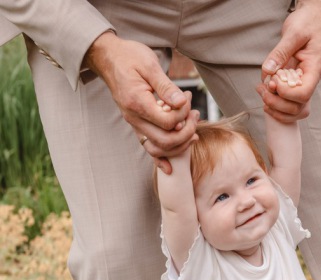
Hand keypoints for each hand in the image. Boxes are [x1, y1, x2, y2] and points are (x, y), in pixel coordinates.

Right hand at [84, 32, 198, 172]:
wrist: (108, 57)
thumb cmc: (129, 57)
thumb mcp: (149, 65)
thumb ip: (166, 86)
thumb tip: (182, 102)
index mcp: (137, 102)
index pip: (168, 122)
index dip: (184, 115)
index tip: (188, 98)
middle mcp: (133, 118)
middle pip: (166, 141)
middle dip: (187, 132)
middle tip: (195, 114)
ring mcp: (134, 123)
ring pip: (158, 149)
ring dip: (179, 144)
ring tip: (191, 127)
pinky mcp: (136, 125)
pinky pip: (148, 148)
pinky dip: (160, 158)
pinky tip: (170, 166)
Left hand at [258, 0, 320, 121]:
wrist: (312, 20)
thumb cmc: (306, 24)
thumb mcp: (293, 33)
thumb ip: (280, 52)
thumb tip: (268, 70)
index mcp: (314, 69)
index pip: (304, 93)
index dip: (286, 93)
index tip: (273, 82)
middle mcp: (311, 80)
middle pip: (299, 106)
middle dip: (278, 103)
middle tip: (263, 90)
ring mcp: (305, 84)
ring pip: (295, 110)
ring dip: (276, 107)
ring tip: (262, 93)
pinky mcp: (296, 84)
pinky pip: (290, 104)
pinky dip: (277, 105)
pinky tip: (266, 94)